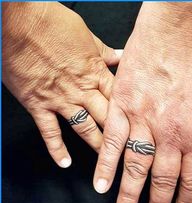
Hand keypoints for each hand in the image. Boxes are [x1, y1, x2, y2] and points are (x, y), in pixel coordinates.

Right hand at [2, 2, 121, 167]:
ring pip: (84, 128)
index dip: (132, 115)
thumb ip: (106, 52)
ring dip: (96, 146)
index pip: (119, 100)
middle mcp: (82, 90)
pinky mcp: (39, 104)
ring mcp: (61, 99)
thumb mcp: (88, 36)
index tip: (140, 128)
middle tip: (129, 152)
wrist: (22, 20)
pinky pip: (50, 132)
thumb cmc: (54, 24)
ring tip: (105, 164)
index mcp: (96, 72)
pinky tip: (65, 162)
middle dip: (120, 136)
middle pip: (107, 118)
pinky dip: (57, 149)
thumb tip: (123, 56)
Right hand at [94, 2, 191, 202]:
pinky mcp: (122, 105)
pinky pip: (113, 141)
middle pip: (162, 178)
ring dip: (129, 193)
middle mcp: (169, 132)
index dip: (186, 200)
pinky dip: (106, 164)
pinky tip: (102, 181)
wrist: (179, 28)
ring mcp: (142, 120)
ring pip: (135, 166)